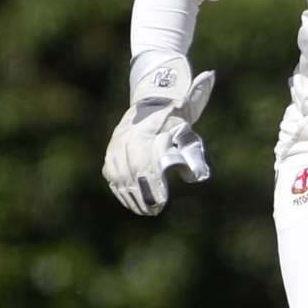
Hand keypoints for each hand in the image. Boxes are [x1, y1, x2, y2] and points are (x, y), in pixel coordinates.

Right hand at [103, 55, 215, 214]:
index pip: (145, 163)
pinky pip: (111, 173)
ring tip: (144, 210)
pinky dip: (120, 189)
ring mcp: (116, 142)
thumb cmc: (178, 115)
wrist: (155, 96)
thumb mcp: (189, 128)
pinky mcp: (111, 149)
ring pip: (118, 174)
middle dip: (142, 195)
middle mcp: (127, 136)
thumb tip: (196, 175)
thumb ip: (193, 153)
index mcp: (147, 130)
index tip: (162, 201)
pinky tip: (130, 202)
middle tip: (154, 211)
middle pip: (130, 172)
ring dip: (130, 196)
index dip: (152, 184)